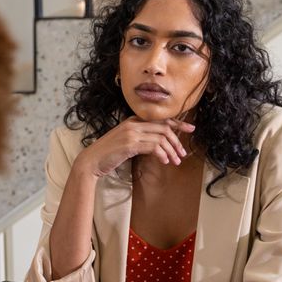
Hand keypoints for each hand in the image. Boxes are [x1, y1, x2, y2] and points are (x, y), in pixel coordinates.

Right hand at [75, 117, 194, 177]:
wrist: (91, 161)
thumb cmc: (108, 154)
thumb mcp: (125, 141)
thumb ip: (140, 138)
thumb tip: (158, 144)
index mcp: (133, 121)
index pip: (160, 119)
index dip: (178, 124)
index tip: (190, 129)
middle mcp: (133, 124)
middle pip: (164, 128)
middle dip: (177, 140)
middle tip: (183, 153)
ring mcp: (131, 133)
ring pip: (161, 138)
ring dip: (171, 150)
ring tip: (176, 161)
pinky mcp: (130, 144)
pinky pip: (153, 146)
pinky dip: (162, 154)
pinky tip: (164, 161)